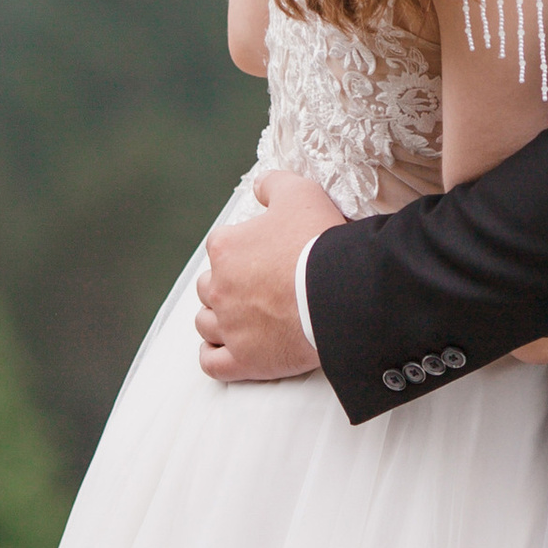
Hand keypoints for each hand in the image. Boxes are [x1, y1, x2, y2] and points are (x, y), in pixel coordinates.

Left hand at [195, 165, 339, 381]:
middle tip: (254, 288)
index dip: (240, 250)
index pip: (219, 247)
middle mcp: (219, 288)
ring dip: (218, 320)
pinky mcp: (243, 360)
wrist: (341, 292)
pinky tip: (225, 350)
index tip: (262, 257)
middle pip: (208, 287)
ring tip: (241, 318)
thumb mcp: (300, 193)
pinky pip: (212, 363)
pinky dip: (213, 356)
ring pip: (206, 324)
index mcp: (226, 248)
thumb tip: (259, 186)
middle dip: (225, 286)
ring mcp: (229, 327)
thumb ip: (274, 184)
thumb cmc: (319, 242)